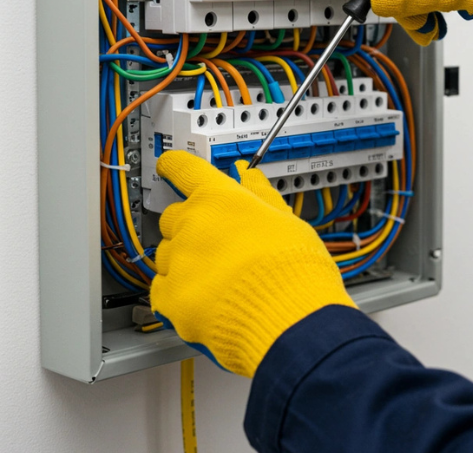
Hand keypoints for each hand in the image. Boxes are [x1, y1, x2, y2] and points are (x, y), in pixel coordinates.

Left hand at [150, 151, 355, 377]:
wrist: (290, 320)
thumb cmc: (295, 270)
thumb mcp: (287, 220)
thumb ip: (260, 194)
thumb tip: (248, 174)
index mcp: (221, 199)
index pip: (184, 169)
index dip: (174, 166)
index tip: (170, 167)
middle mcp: (192, 224)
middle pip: (172, 216)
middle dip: (190, 226)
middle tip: (218, 244)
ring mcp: (178, 261)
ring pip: (166, 255)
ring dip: (184, 262)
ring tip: (219, 279)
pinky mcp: (170, 298)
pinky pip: (162, 291)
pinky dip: (179, 294)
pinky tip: (207, 300)